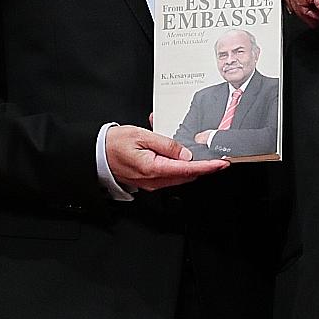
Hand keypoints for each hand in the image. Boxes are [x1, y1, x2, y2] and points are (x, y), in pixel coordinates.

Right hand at [106, 124, 227, 192]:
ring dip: (191, 165)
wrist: (96, 154)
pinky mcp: (150, 180)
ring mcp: (152, 183)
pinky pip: (170, 174)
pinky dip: (179, 165)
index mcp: (153, 168)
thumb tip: (185, 154)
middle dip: (203, 166)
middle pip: (187, 175)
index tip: (221, 163)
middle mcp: (154, 180)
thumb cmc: (114, 144)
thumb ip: (166, 144)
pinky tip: (178, 153)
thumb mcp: (141, 135)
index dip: (207, 166)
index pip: (187, 169)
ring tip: (197, 151)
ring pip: (180, 176)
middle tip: (216, 156)